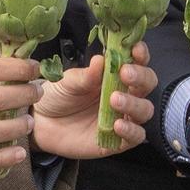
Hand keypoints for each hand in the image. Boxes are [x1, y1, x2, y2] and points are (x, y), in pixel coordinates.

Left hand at [32, 40, 156, 157]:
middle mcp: (124, 94)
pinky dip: (131, 130)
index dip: (141, 55)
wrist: (41, 123)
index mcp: (114, 75)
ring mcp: (123, 117)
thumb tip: (101, 60)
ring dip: (134, 103)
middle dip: (141, 77)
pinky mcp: (119, 140)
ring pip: (145, 110)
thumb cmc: (58, 97)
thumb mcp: (67, 82)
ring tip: (114, 100)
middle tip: (125, 74)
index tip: (136, 49)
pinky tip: (117, 125)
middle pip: (147, 84)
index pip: (137, 62)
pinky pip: (136, 136)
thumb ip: (85, 75)